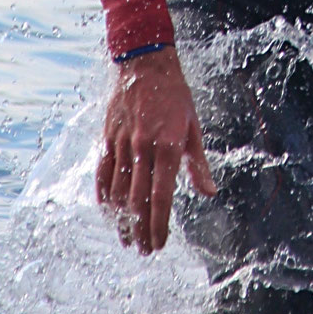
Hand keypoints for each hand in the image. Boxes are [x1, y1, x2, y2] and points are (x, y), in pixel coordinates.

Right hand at [95, 45, 216, 253]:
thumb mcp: (194, 126)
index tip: (159, 244)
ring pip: (117, 191)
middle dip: (140, 229)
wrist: (146, 62)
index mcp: (168, 146)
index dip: (159, 224)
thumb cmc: (175, 95)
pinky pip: (102, 173)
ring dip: (121, 219)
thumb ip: (199, 164)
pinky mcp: (108, 138)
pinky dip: (104, 196)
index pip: (162, 196)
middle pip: (138, 200)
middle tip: (143, 250)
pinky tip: (108, 211)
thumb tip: (210, 192)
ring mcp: (122, 143)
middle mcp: (143, 148)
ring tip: (127, 238)